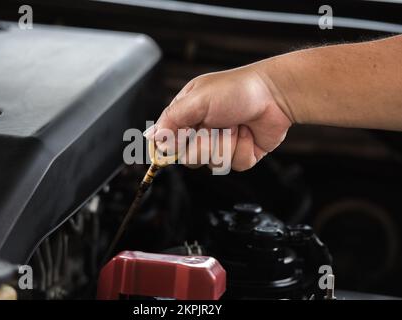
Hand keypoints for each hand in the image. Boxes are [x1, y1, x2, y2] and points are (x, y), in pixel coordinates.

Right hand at [145, 65, 292, 171]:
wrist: (274, 95)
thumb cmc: (237, 89)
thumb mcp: (197, 99)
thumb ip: (172, 119)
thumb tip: (152, 137)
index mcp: (188, 115)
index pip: (167, 140)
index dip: (170, 146)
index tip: (174, 145)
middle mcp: (202, 131)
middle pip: (188, 157)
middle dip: (203, 142)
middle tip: (214, 124)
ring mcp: (221, 145)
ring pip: (211, 164)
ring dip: (224, 144)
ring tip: (234, 125)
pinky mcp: (239, 155)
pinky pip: (232, 166)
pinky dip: (241, 150)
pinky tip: (247, 134)